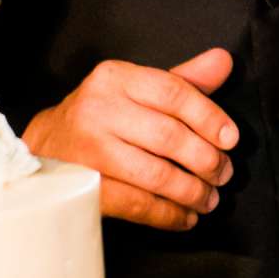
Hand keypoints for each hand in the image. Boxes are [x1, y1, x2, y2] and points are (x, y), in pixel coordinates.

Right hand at [24, 46, 237, 230]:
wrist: (47, 144)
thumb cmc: (103, 115)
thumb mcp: (138, 88)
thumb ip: (183, 79)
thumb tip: (224, 61)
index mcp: (116, 78)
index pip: (173, 92)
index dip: (209, 117)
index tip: (231, 139)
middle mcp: (99, 109)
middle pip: (168, 136)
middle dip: (206, 160)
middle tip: (224, 173)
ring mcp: (89, 150)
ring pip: (155, 175)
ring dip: (191, 191)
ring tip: (209, 198)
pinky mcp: (86, 186)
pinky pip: (137, 204)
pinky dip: (168, 214)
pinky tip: (185, 216)